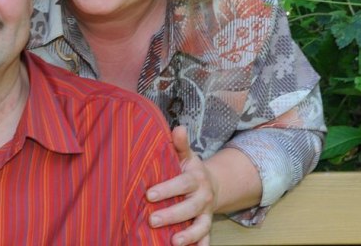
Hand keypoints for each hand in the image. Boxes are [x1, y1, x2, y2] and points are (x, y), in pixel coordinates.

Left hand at [146, 126, 217, 245]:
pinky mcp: (207, 227)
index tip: (149, 194)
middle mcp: (203, 198)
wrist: (211, 185)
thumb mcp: (186, 156)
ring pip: (200, 226)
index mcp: (196, 179)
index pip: (182, 184)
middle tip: (152, 220)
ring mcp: (205, 214)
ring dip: (188, 235)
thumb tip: (178, 127)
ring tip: (173, 242)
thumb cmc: (190, 170)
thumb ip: (180, 144)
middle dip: (171, 215)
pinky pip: (206, 239)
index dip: (167, 189)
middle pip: (189, 208)